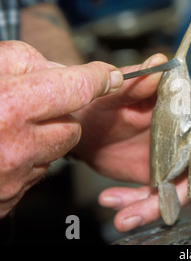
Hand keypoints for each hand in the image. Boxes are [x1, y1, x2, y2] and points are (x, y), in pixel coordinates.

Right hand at [0, 41, 122, 216]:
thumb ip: (22, 61)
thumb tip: (62, 71)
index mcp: (8, 107)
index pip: (77, 88)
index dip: (98, 77)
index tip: (110, 74)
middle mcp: (14, 148)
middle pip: (71, 126)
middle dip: (59, 114)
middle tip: (28, 106)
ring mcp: (11, 179)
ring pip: (55, 152)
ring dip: (42, 139)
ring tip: (5, 130)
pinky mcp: (6, 200)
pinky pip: (35, 174)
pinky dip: (26, 161)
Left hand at [72, 54, 190, 232]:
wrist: (86, 127)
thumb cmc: (104, 103)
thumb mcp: (119, 91)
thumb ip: (138, 80)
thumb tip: (158, 62)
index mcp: (188, 113)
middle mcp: (188, 140)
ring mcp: (175, 163)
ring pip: (186, 193)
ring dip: (162, 209)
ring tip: (128, 216)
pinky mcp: (159, 180)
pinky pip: (159, 201)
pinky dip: (141, 208)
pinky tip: (117, 204)